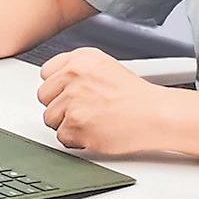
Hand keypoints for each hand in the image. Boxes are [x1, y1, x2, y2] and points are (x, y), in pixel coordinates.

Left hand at [37, 47, 165, 154]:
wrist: (155, 114)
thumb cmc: (136, 96)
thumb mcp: (105, 67)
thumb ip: (77, 72)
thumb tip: (56, 84)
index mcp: (81, 58)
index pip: (47, 72)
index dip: (57, 87)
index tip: (66, 93)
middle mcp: (74, 75)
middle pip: (44, 96)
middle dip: (59, 106)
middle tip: (82, 110)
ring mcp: (73, 100)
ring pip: (50, 118)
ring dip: (67, 124)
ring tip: (91, 121)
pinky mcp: (75, 124)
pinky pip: (61, 137)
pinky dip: (76, 140)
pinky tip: (94, 131)